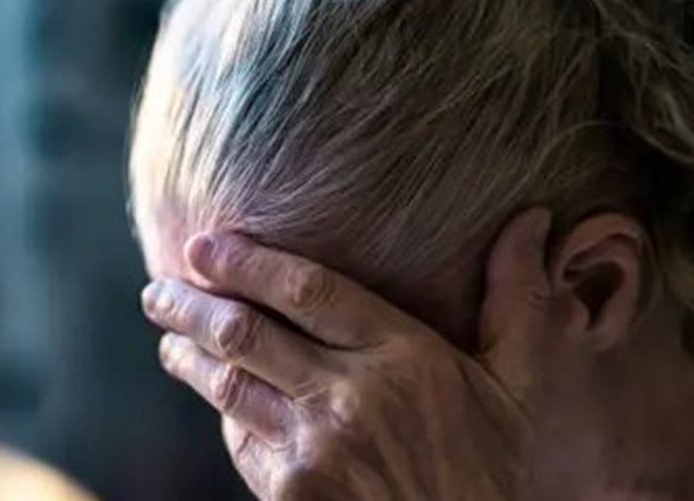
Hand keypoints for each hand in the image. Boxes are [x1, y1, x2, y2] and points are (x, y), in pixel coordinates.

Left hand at [140, 209, 553, 499]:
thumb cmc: (491, 471)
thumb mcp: (520, 387)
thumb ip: (517, 301)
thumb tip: (533, 219)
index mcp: (405, 357)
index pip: (306, 288)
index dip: (246, 261)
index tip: (205, 243)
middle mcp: (349, 397)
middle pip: (244, 331)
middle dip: (190, 303)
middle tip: (160, 288)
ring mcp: (313, 450)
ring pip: (226, 385)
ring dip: (187, 356)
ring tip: (169, 338)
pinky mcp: (289, 495)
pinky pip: (239, 441)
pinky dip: (222, 415)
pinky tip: (216, 399)